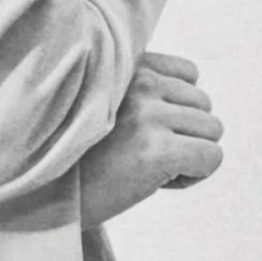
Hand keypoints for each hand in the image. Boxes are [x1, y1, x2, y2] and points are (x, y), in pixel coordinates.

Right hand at [79, 52, 224, 228]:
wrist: (49, 193)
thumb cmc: (80, 155)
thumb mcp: (107, 103)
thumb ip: (144, 90)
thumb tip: (197, 98)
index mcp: (128, 67)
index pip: (189, 73)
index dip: (176, 108)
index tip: (143, 130)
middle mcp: (140, 82)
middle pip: (205, 105)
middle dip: (183, 134)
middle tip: (143, 153)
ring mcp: (149, 114)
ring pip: (213, 131)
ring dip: (188, 155)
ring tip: (147, 165)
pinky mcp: (158, 149)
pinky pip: (212, 157)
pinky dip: (193, 176)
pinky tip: (156, 181)